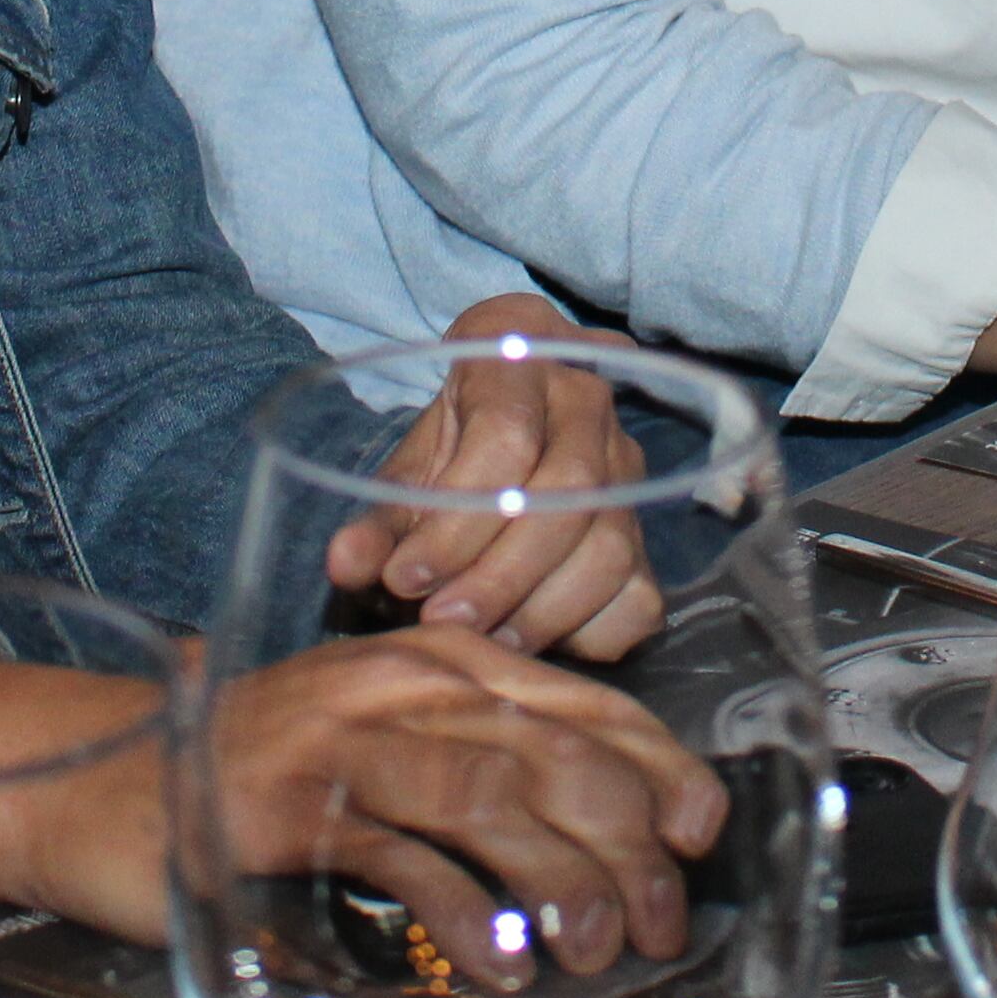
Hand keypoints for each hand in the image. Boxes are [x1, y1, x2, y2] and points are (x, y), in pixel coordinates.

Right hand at [0, 630, 725, 989]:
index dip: (655, 762)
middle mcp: (402, 682)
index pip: (578, 698)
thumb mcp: (379, 742)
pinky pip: (402, 854)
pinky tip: (502, 959)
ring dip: (564, 873)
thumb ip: (471, 760)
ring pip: (494, 791)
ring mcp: (346, 738)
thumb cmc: (256, 767)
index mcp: (435, 660)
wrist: (102, 771)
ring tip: (598, 947)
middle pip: (555, 747)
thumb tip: (592, 826)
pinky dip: (466, 910)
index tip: (700, 827)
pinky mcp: (292, 805)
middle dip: (628, 837)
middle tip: (658, 918)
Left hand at [326, 296, 665, 663]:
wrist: (505, 435)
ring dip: (539, 613)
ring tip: (479, 640)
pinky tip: (528, 639)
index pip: (506, 440)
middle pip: (569, 494)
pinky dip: (586, 634)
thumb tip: (347, 563)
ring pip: (610, 548)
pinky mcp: (649, 533)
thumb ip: (379, 519)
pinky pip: (638, 597)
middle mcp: (589, 401)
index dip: (455, 523)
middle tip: (442, 623)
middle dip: (499, 575)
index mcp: (519, 357)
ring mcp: (630, 466)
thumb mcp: (406, 472)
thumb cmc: (449, 452)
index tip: (403, 577)